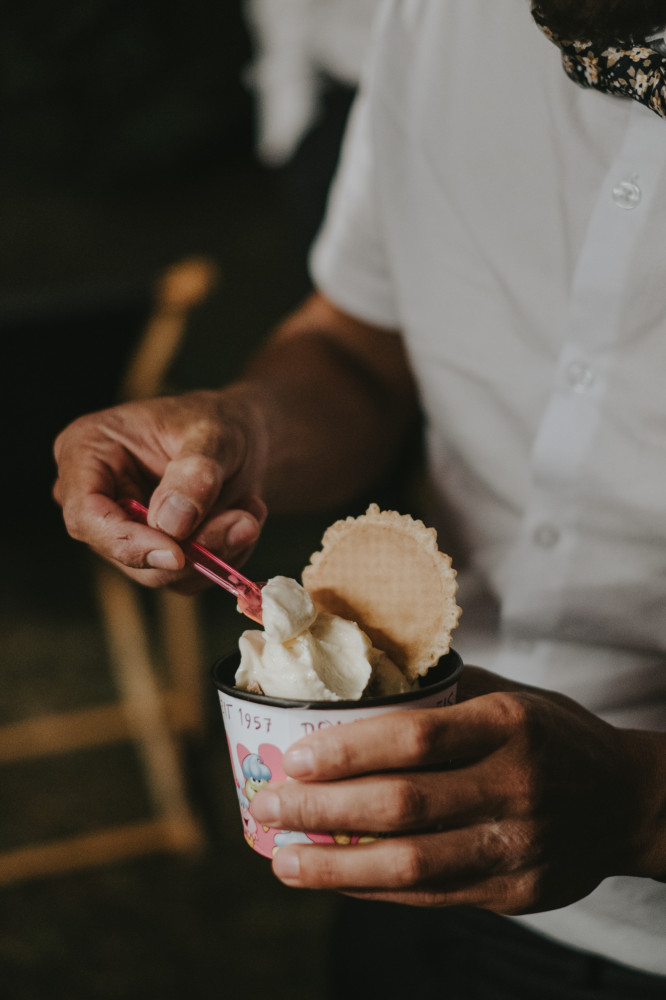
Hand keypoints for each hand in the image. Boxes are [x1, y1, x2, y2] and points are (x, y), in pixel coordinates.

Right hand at [53, 388, 267, 589]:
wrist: (243, 440)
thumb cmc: (220, 423)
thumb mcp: (215, 434)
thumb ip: (195, 474)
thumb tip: (172, 525)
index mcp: (87, 450)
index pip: (86, 514)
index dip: (126, 542)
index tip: (178, 554)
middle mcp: (95, 495)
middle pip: (122, 551)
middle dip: (189, 548)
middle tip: (244, 524)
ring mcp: (121, 529)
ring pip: (157, 572)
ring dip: (214, 552)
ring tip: (250, 514)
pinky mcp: (152, 553)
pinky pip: (183, 578)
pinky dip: (221, 558)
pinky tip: (243, 520)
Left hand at [250, 667, 661, 911]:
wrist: (627, 801)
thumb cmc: (555, 735)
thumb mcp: (510, 695)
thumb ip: (442, 693)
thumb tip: (359, 680)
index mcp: (508, 726)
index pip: (415, 739)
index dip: (347, 751)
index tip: (293, 756)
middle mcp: (514, 787)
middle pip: (402, 806)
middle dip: (322, 810)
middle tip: (267, 807)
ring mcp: (517, 848)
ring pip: (411, 866)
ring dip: (335, 867)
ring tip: (282, 860)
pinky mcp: (515, 893)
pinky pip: (432, 897)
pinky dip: (375, 889)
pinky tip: (336, 879)